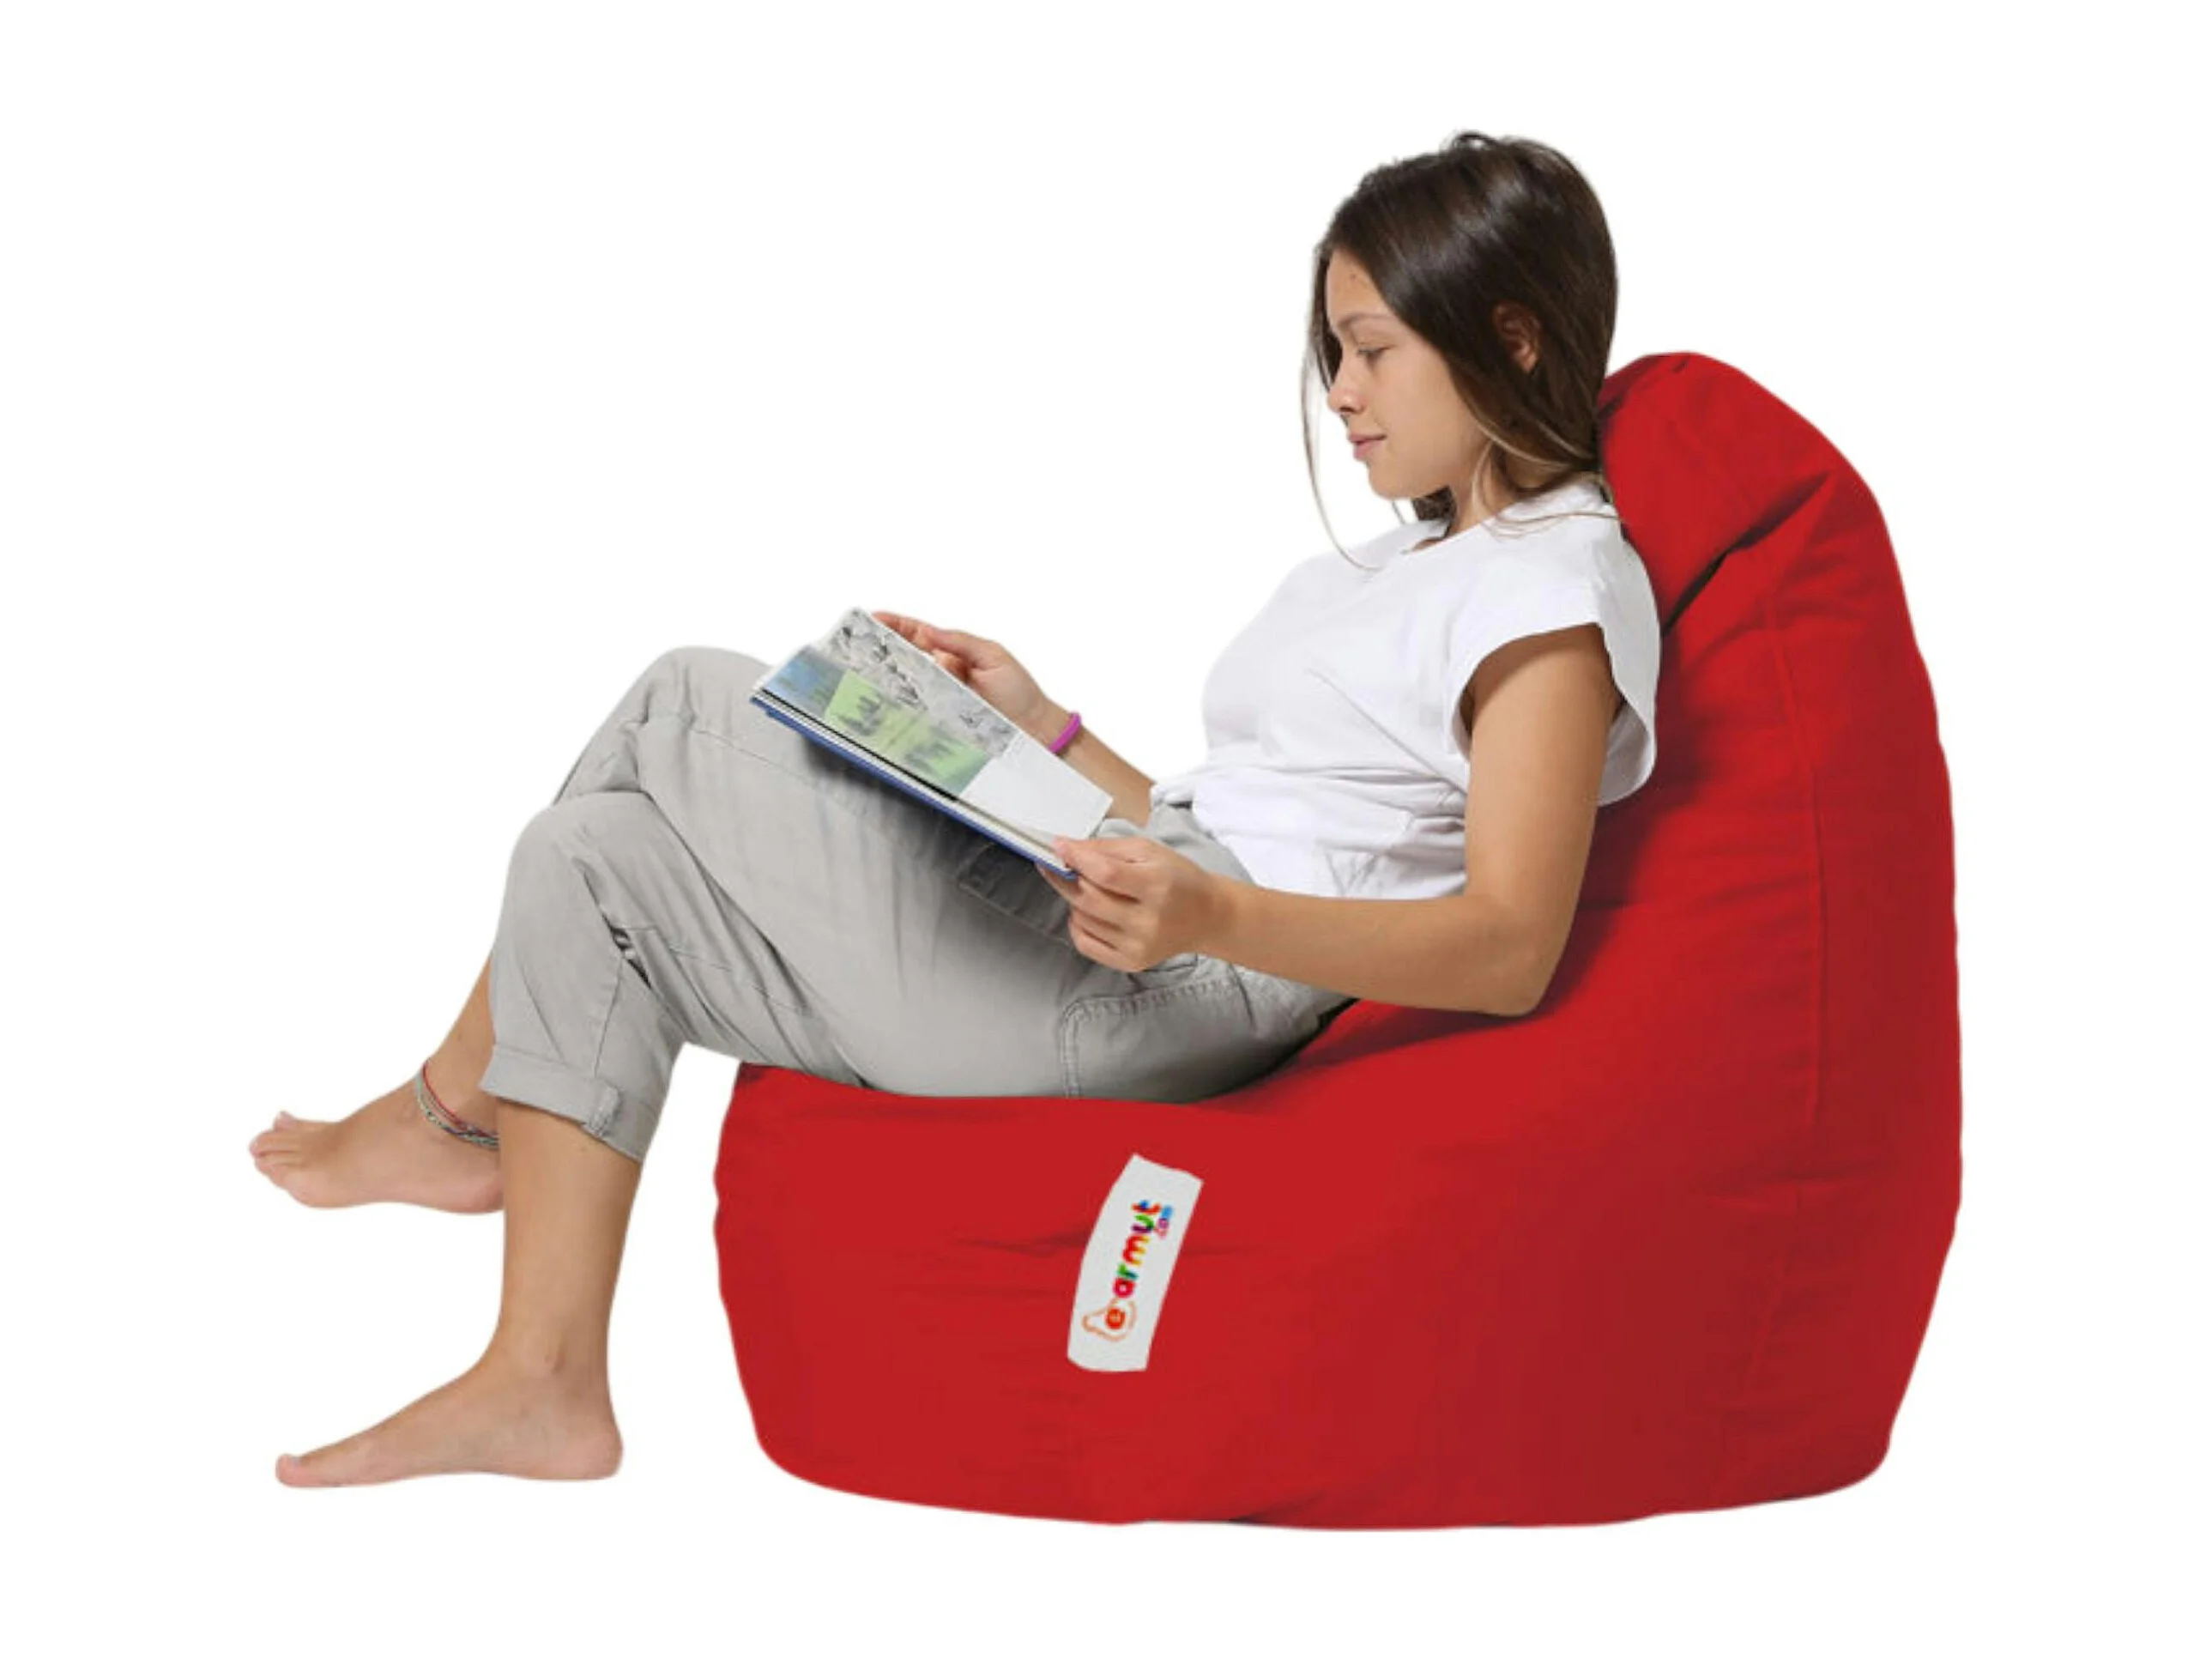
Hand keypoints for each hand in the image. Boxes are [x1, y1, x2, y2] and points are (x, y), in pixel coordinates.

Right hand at [871, 610, 1057, 737]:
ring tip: (863, 666)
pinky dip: (900, 704)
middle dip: (880, 648)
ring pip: (905, 684)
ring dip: (886, 675)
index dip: (895, 625)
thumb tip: (928, 630)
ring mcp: (938, 699)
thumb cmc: (1019, 692)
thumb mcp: (993, 656)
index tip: (873, 617)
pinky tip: (886, 698)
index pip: (919, 634)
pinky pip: (915, 710)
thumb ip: (960, 641)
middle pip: (904, 657)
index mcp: (953, 654)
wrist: (1034, 730)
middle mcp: (941, 675)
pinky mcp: (939, 722)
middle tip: (857, 642)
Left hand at [1037, 834, 1230, 971]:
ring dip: (1075, 900)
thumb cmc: (1177, 879)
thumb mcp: (1149, 851)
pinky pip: (1084, 943)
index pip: (1105, 874)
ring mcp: (1138, 946)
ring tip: (1090, 889)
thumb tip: (1067, 848)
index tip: (1059, 846)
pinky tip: (1089, 912)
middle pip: (1088, 899)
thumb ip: (1106, 849)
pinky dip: (1078, 924)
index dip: (1076, 859)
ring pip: (1082, 920)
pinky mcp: (1130, 962)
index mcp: (1157, 886)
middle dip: (1066, 878)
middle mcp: (1148, 921)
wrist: (1205, 916)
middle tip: (1062, 865)